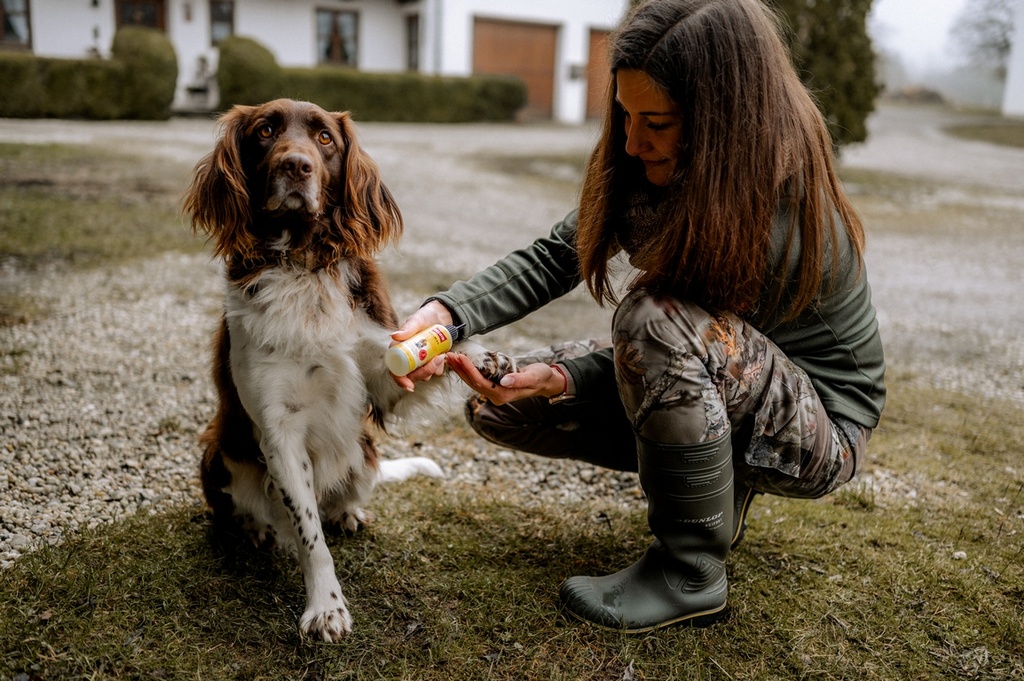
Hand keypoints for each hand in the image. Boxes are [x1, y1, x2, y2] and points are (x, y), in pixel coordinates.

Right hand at [390, 301, 453, 390]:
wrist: (441, 317)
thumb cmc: (425, 316)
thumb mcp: (417, 321)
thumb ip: (407, 329)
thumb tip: (394, 336)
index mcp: (399, 350)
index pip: (395, 370)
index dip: (400, 380)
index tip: (409, 385)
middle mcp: (407, 358)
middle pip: (411, 376)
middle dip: (424, 373)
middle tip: (436, 360)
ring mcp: (420, 362)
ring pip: (424, 375)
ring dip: (433, 368)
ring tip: (441, 354)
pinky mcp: (431, 362)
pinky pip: (435, 371)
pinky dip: (440, 366)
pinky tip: (444, 355)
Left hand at [445, 355, 565, 405]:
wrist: (545, 381)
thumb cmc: (541, 377)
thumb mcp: (534, 377)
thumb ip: (519, 379)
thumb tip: (504, 380)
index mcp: (503, 395)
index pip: (481, 383)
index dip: (469, 370)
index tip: (461, 358)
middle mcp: (496, 396)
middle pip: (472, 383)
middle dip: (460, 369)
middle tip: (449, 356)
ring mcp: (494, 392)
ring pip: (472, 381)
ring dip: (461, 369)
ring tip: (450, 357)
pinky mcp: (493, 386)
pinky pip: (477, 378)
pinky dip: (467, 370)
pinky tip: (461, 362)